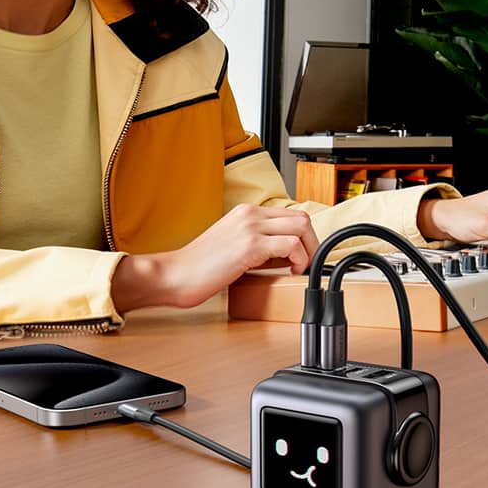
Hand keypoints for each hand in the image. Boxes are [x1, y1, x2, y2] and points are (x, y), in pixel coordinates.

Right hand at [112, 204, 319, 310]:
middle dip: (312, 242)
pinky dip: (299, 259)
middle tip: (307, 262)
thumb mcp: (232, 246)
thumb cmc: (199, 267)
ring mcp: (250, 228)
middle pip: (301, 217)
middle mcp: (249, 214)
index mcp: (245, 212)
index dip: (303, 236)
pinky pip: (291, 245)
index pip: (289, 214)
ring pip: (301, 226)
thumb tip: (286, 255)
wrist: (176, 274)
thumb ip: (258, 245)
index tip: (303, 254)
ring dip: (309, 250)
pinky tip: (292, 271)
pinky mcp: (250, 246)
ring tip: (300, 267)